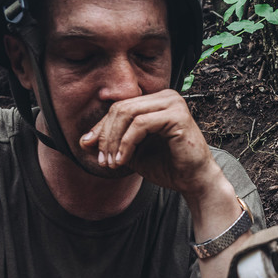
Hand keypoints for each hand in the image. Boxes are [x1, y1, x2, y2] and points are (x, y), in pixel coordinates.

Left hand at [79, 89, 222, 196]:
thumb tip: (83, 141)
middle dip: (106, 135)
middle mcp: (166, 96)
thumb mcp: (131, 153)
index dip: (101, 128)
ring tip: (112, 163)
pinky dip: (126, 143)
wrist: (193, 181)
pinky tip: (122, 161)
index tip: (90, 148)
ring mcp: (173, 103)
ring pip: (128, 113)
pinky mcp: (177, 116)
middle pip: (121, 108)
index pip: (119, 107)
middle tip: (102, 160)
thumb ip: (111, 144)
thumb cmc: (167, 166)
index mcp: (156, 100)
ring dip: (114, 141)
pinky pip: (140, 124)